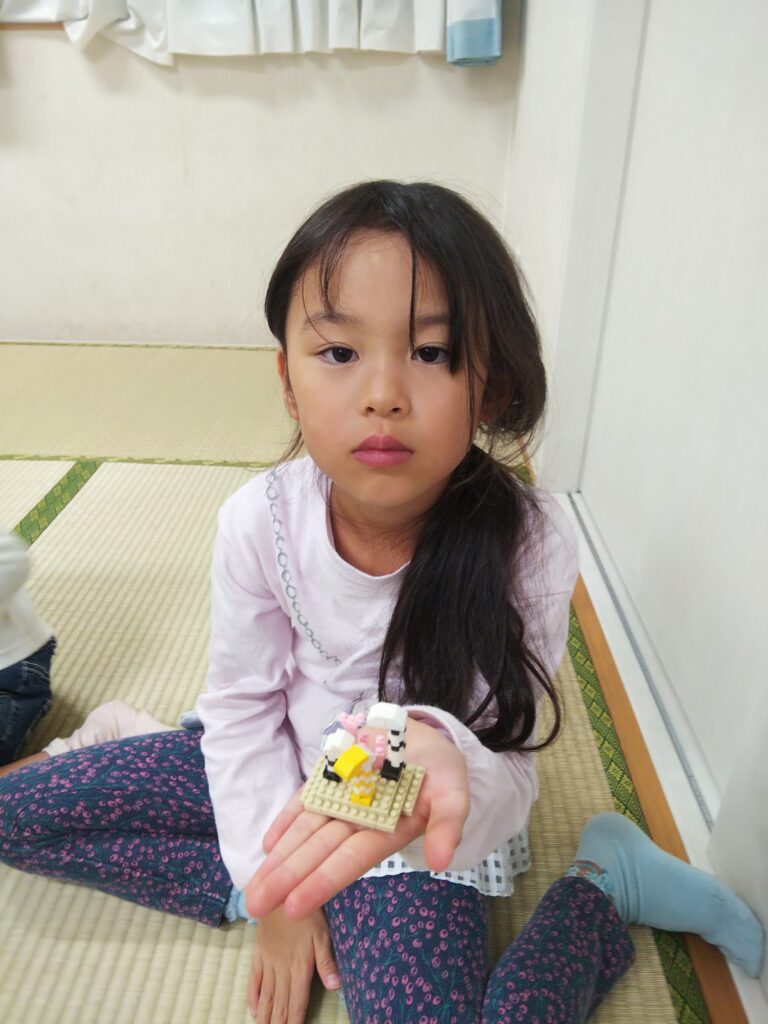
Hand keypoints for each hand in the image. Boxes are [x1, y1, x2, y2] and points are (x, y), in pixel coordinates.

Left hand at [246, 718, 468, 919]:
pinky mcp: (331, 779)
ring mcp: (342, 800)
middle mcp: (359, 821)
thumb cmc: (441, 769)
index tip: (293, 906)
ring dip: (280, 858)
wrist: (424, 734)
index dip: (323, 881)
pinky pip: (305, 802)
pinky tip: (268, 845)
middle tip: (255, 905)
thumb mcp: (453, 793)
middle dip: (288, 877)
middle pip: (318, 851)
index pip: (350, 859)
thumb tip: (443, 862)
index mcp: (387, 831)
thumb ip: (448, 825)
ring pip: (306, 832)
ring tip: (254, 888)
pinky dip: (286, 821)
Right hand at [247, 905, 339, 1021]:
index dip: (294, 1022)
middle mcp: (282, 970)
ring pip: (266, 997)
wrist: (278, 892)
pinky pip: (254, 980)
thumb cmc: (306, 912)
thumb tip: (335, 987)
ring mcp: (268, 963)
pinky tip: (253, 1010)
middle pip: (280, 1004)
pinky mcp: (258, 954)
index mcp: (300, 968)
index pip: (297, 1003)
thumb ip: (327, 961)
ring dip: (265, 1017)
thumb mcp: (323, 933)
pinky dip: (253, 997)